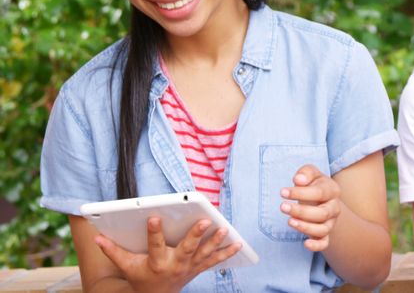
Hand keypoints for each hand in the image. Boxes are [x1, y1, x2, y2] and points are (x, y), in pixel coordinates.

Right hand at [94, 216, 240, 291]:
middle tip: (204, 221)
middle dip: (195, 235)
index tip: (152, 217)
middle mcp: (175, 264)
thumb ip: (113, 250)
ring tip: (225, 228)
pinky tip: (238, 242)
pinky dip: (227, 252)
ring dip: (215, 242)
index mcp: (156, 262)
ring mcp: (190, 267)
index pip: (154, 245)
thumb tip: (95, 237)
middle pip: (186, 248)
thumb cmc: (141, 276)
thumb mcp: (126, 266)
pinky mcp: (199, 267)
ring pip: (204, 253)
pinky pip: (215, 260)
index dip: (154, 232)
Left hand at [281, 164, 342, 251]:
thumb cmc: (314, 185)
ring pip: (323, 229)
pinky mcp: (325, 235)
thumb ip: (306, 172)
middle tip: (282, 207)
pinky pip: (324, 243)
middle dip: (301, 211)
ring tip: (289, 221)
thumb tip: (298, 180)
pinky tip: (305, 244)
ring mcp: (331, 222)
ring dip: (306, 227)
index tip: (283, 192)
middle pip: (322, 213)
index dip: (301, 193)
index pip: (320, 192)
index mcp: (333, 190)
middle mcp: (334, 207)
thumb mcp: (311, 173)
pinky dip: (317, 246)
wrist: (323, 200)